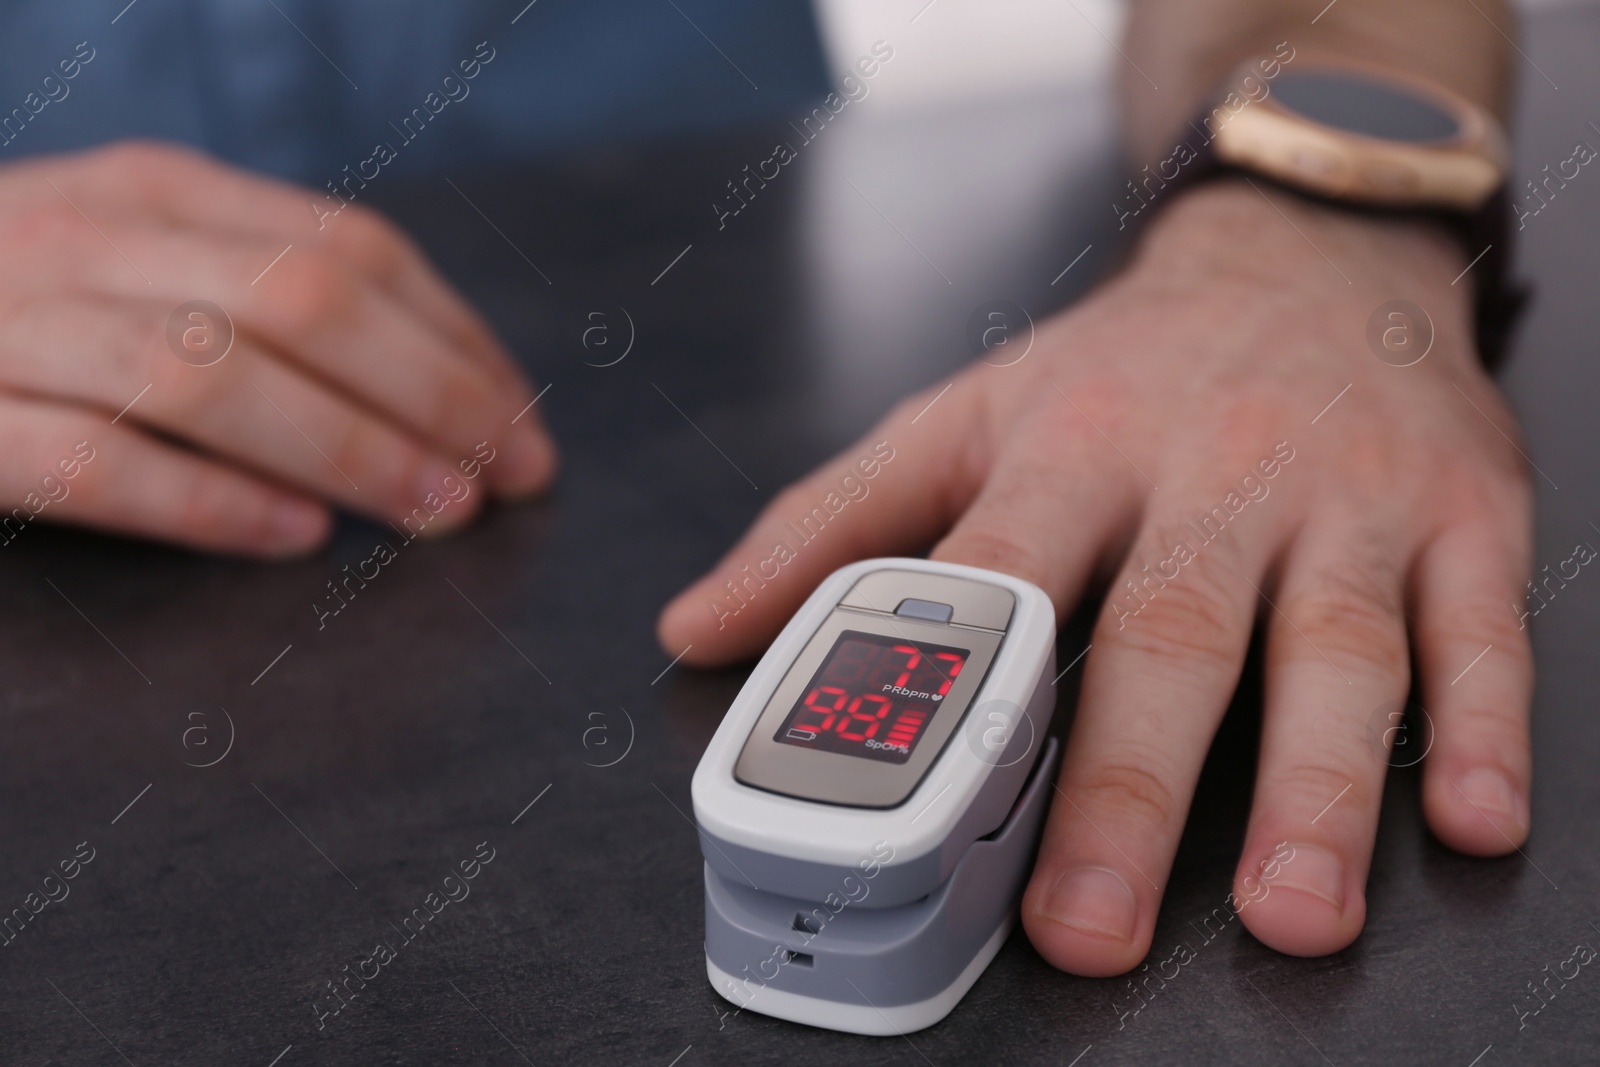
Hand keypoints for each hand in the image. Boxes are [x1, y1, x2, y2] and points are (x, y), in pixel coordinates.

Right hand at [0, 140, 554, 555]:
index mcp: (163, 192)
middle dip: (431, 396)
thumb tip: (441, 382)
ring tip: (436, 514)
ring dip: (347, 451)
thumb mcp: (141, 252)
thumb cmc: (23, 299)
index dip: (459, 341)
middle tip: (506, 481)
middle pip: (305, 301)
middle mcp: (96, 238)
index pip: (353, 248)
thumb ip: (262, 288)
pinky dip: (204, 502)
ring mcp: (16, 325)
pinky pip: (91, 462)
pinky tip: (289, 542)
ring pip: (211, 374)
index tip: (524, 423)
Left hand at [658, 175, 1532, 972]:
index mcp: (1071, 448)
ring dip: (1318, 785)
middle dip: (1131, 789)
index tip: (932, 818)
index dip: (966, 699)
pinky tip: (1473, 819)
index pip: (1006, 575)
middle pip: (1170, 635)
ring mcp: (1344, 494)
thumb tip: (696, 630)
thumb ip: (830, 525)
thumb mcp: (960, 415)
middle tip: (1091, 924)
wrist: (1301, 254)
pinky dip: (1484, 725)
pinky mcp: (1460, 514)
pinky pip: (1479, 625)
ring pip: (1334, 644)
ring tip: (1291, 908)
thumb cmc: (1121, 364)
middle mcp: (1211, 469)